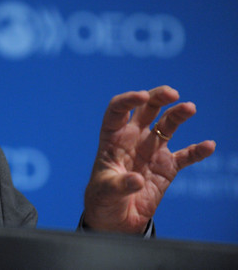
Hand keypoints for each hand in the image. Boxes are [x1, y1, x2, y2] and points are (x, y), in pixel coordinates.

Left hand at [83, 86, 215, 232]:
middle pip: (146, 109)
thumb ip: (119, 184)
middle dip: (158, 97)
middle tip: (172, 93)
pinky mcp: (167, 167)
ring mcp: (151, 150)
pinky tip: (208, 146)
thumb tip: (136, 179)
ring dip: (178, 114)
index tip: (141, 96)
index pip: (118, 110)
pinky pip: (185, 156)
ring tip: (189, 107)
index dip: (128, 100)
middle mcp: (133, 138)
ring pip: (167, 125)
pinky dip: (197, 151)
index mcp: (113, 138)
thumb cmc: (103, 198)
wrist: (116, 219)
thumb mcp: (105, 191)